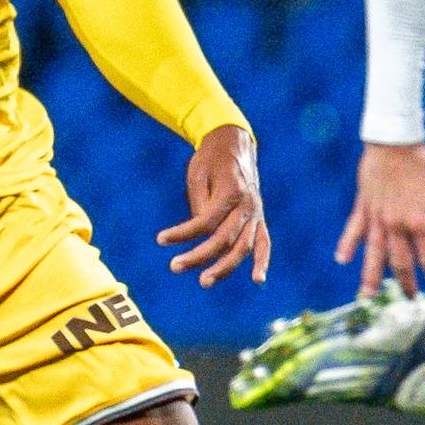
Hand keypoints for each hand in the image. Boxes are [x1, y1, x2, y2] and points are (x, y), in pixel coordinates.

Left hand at [159, 125, 269, 287]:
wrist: (234, 144)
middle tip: (174, 266)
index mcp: (230, 191)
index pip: (206, 221)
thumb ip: (201, 207)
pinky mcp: (259, 219)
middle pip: (224, 239)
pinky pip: (264, 243)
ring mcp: (256, 213)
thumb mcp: (197, 176)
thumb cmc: (210, 160)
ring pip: (244, 247)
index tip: (160, 239)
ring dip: (225, 267)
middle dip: (200, 256)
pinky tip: (258, 279)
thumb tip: (199, 236)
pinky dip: (262, 261)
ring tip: (204, 281)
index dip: (183, 233)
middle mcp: (247, 205)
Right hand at [336, 142, 424, 299]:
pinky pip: (354, 231)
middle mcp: (398, 225)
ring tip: (366, 297)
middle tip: (411, 298)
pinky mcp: (363, 208)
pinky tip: (342, 260)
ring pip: (374, 254)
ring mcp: (378, 218)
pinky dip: (347, 245)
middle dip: (407, 283)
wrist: (395, 143)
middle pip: (401, 263)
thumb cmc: (421, 168)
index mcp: (421, 222)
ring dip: (370, 278)